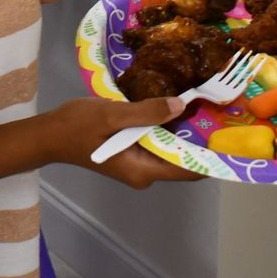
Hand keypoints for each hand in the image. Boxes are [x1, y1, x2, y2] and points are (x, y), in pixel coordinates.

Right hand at [44, 97, 203, 187]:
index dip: (211, 156)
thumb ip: (147, 112)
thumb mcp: (113, 114)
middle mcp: (144, 173)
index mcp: (143, 169)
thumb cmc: (77, 126)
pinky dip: (167, 129)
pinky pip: (157, 144)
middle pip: (182, 160)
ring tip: (201, 104)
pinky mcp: (131, 155)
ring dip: (184, 131)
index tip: (227, 133)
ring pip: (170, 150)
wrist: (48, 135)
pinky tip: (174, 107)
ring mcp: (138, 165)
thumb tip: (181, 107)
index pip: (188, 170)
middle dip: (200, 138)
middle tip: (217, 108)